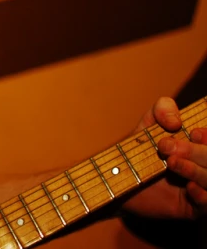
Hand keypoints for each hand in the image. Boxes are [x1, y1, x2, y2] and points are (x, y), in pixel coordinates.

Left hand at [123, 97, 206, 218]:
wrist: (119, 179)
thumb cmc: (140, 148)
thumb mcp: (149, 123)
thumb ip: (162, 109)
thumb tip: (176, 121)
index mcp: (202, 146)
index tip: (194, 133)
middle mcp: (205, 165)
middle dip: (195, 152)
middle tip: (166, 147)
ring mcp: (203, 187)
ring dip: (196, 171)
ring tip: (171, 163)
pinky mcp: (194, 207)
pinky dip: (203, 195)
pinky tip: (190, 188)